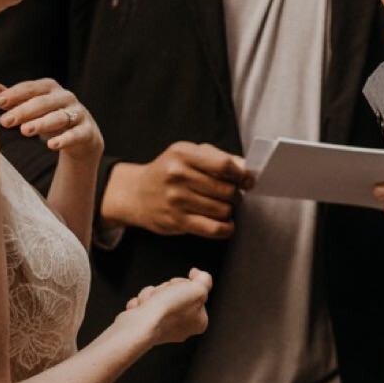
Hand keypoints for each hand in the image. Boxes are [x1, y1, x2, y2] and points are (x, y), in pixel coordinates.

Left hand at [0, 78, 101, 159]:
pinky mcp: (87, 132)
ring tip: (24, 131)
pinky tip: (51, 145)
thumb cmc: (50, 118)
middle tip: (5, 122)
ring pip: (59, 117)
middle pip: (43, 102)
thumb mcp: (31, 108)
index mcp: (50, 88)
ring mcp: (78, 114)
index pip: (31, 88)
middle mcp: (66, 97)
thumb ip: (12, 98)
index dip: (15, 94)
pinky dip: (64, 139)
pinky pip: (76, 134)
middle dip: (24, 111)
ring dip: (42, 123)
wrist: (83, 138)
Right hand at [102, 141, 251, 238]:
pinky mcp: (177, 221)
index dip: (242, 175)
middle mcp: (178, 175)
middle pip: (227, 189)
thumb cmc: (168, 172)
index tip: (247, 181)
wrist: (136, 194)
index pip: (224, 165)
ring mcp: (177, 200)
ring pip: (223, 210)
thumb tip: (245, 168)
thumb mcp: (187, 154)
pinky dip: (226, 228)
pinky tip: (225, 224)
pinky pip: (213, 228)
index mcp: (183, 154)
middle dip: (236, 194)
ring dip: (229, 211)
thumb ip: (217, 157)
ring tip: (223, 207)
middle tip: (232, 195)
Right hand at [119, 269, 213, 347]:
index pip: (193, 292)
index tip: (180, 289)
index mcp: (199, 322)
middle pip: (174, 293)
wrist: (141, 324)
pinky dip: (141, 304)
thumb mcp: (198, 288)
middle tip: (163, 297)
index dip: (184, 284)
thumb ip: (204, 279)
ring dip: (151, 294)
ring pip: (157, 297)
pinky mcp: (146, 326)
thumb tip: (197, 273)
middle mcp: (182, 328)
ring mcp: (163, 328)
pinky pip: (144, 306)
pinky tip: (142, 309)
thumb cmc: (169, 310)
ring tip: (150, 303)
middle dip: (165, 289)